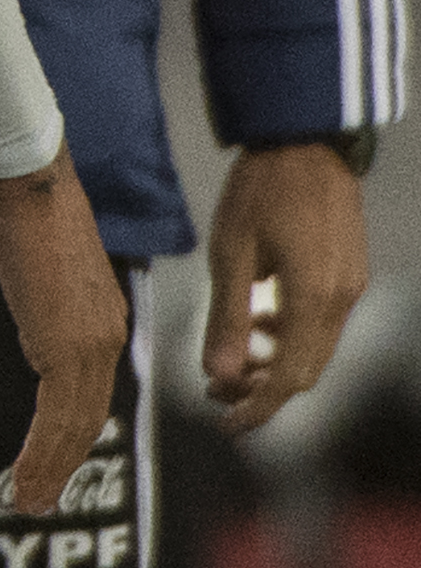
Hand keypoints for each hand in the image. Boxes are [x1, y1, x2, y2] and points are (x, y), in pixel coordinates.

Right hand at [0, 148, 132, 515]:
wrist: (35, 189)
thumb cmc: (33, 214)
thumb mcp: (46, 269)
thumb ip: (48, 305)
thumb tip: (36, 327)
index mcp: (104, 324)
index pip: (90, 393)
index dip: (69, 436)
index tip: (49, 463)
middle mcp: (107, 341)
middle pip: (86, 420)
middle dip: (62, 467)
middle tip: (38, 501)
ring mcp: (90, 347)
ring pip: (75, 427)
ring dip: (51, 471)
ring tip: (28, 501)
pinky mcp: (66, 347)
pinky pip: (57, 415)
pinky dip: (42, 452)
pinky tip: (25, 474)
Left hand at [206, 140, 370, 433]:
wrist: (303, 143)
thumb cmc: (258, 191)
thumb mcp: (230, 254)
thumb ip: (226, 319)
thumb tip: (217, 377)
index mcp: (313, 300)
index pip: (289, 378)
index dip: (258, 408)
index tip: (225, 424)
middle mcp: (341, 301)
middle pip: (306, 370)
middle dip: (262, 390)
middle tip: (216, 393)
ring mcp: (350, 287)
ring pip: (315, 348)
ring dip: (275, 362)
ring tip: (231, 357)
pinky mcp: (349, 273)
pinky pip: (322, 323)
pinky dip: (290, 334)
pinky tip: (259, 319)